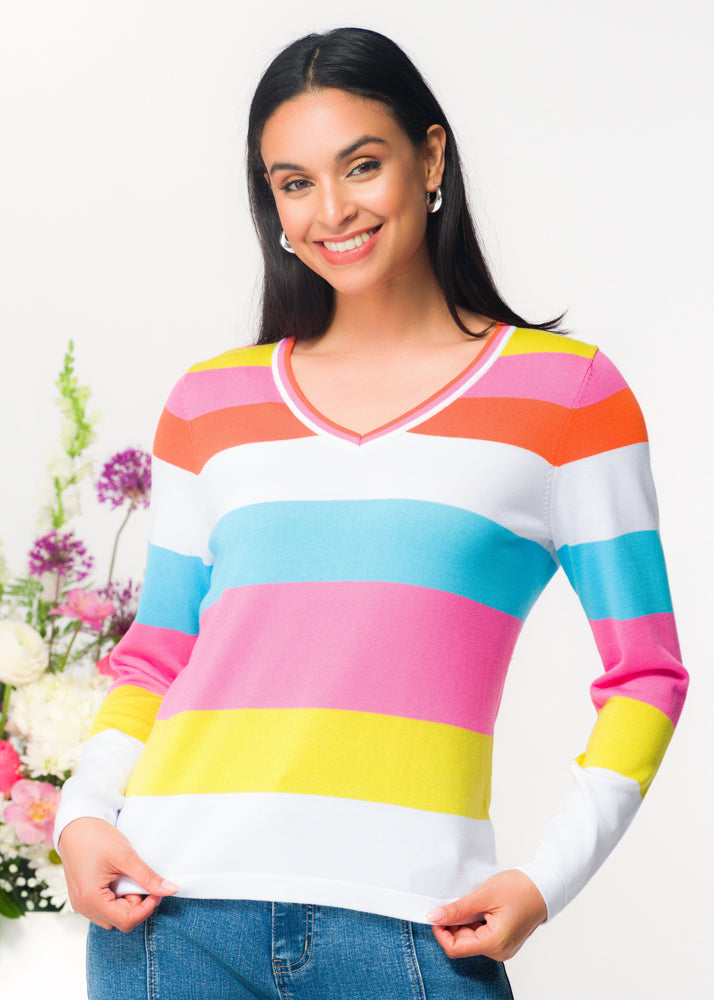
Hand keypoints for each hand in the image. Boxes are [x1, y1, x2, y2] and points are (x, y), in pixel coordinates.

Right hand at [58, 817, 178, 931]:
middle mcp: (83, 907)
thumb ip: (148, 877)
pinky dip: (116, 899)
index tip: (156, 891)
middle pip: (119, 921)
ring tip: (127, 878)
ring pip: (112, 917)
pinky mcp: (83, 898)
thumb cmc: (96, 837)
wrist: (76, 825)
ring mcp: (81, 904)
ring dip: (126, 902)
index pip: (126, 921)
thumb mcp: (126, 856)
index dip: (146, 909)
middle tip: (140, 880)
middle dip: (136, 905)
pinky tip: (118, 880)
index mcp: (91, 900)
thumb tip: (171, 890)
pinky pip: (104, 908)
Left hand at [427, 869, 546, 960]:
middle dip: (452, 925)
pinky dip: (474, 923)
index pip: (455, 948)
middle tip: (455, 902)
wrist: (544, 887)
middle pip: (462, 945)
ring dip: (464, 923)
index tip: (436, 913)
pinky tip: (478, 908)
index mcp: (494, 943)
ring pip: (470, 940)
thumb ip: (457, 909)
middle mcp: (499, 951)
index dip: (441, 932)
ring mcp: (502, 948)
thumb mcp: (483, 895)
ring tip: (471, 902)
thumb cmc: (519, 888)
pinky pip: (481, 937)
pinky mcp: (504, 941)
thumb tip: (434, 917)